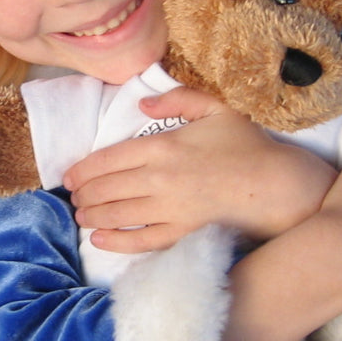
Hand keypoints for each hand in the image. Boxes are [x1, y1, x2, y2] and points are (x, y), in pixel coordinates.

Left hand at [61, 87, 336, 253]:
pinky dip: (117, 241)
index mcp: (162, 146)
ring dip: (93, 215)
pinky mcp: (182, 230)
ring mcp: (169, 207)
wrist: (272, 182)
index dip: (83, 169)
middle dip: (84, 194)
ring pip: (118, 213)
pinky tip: (100, 240)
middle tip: (73, 198)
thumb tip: (143, 102)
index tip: (69, 176)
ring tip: (81, 216)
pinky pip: (142, 239)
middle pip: (107, 187)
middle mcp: (159, 178)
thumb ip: (177, 99)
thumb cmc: (245, 144)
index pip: (109, 158)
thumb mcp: (214, 108)